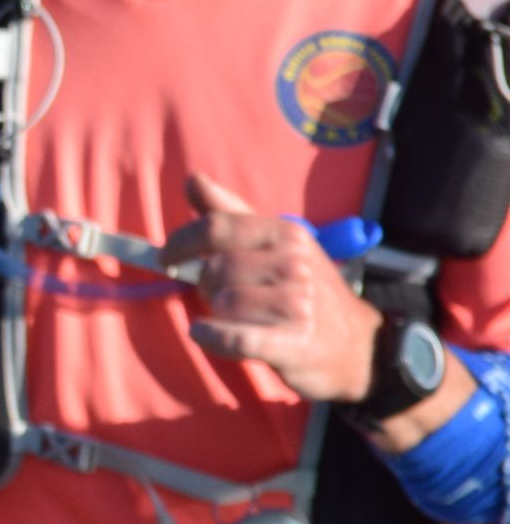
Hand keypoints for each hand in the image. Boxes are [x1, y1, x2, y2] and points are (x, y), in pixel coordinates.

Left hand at [164, 174, 379, 403]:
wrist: (355, 343)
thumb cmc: (302, 289)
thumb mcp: (275, 244)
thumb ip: (230, 213)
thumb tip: (192, 180)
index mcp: (286, 234)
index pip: (215, 228)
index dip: (181, 242)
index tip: (166, 256)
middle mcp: (295, 264)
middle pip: (214, 269)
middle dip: (206, 285)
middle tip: (221, 296)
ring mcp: (297, 304)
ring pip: (223, 303)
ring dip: (216, 313)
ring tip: (235, 317)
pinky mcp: (293, 343)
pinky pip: (237, 338)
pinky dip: (213, 337)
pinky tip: (204, 333)